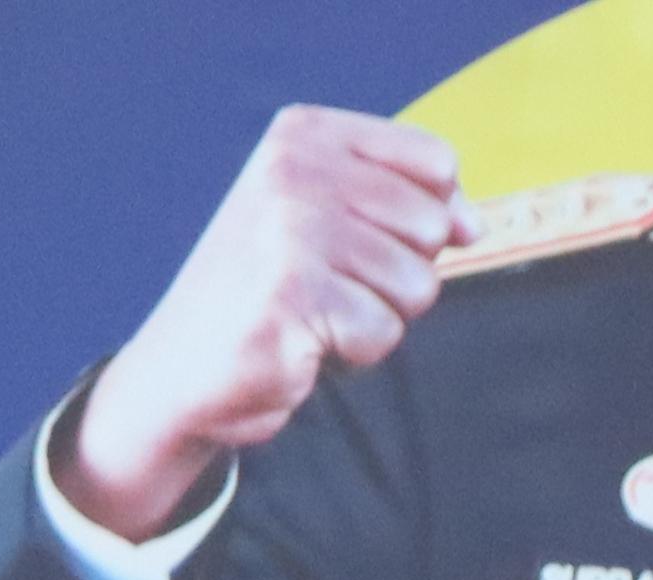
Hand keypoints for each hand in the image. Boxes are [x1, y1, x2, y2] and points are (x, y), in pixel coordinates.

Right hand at [58, 108, 464, 538]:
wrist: (177, 370)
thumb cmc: (266, 292)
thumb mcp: (331, 220)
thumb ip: (408, 206)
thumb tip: (475, 225)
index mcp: (304, 137)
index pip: (435, 162)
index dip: (435, 214)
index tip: (383, 241)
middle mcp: (294, 173)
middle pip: (431, 226)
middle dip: (399, 274)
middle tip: (332, 286)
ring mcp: (290, 235)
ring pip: (416, 286)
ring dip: (377, 316)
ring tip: (316, 315)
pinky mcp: (291, 300)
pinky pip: (381, 333)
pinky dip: (354, 353)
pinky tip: (303, 342)